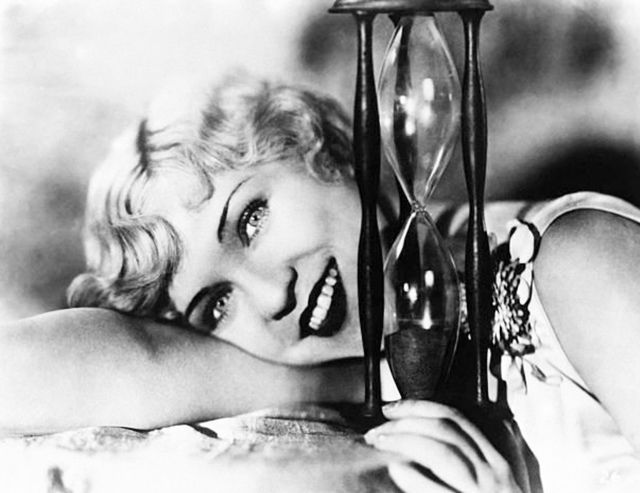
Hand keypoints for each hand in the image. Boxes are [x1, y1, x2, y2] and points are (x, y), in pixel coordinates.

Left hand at [364, 400, 520, 492]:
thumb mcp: (505, 483)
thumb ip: (492, 456)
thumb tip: (495, 425)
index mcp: (496, 463)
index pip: (456, 419)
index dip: (419, 407)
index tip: (392, 409)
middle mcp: (493, 474)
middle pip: (445, 430)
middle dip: (405, 423)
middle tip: (378, 427)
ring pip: (442, 454)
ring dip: (404, 442)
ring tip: (380, 442)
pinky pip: (437, 491)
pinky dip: (415, 478)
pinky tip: (397, 470)